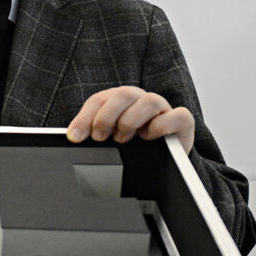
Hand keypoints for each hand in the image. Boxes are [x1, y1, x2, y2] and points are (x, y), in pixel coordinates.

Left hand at [66, 86, 194, 153]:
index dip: (84, 117)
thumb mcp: (110, 139)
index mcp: (118, 101)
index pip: (98, 100)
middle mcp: (140, 100)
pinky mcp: (182, 120)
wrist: (165, 160)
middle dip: (106, 116)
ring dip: (132, 120)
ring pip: (150, 101)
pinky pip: (177, 115)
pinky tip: (149, 136)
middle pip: (122, 95)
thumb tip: (73, 138)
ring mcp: (162, 108)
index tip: (75, 137)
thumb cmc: (133, 147)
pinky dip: (162, 125)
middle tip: (100, 136)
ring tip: (123, 138)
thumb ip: (93, 134)